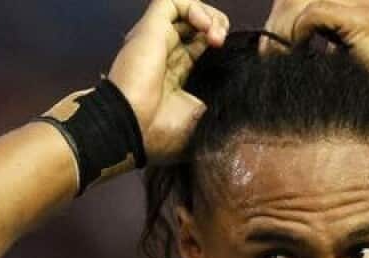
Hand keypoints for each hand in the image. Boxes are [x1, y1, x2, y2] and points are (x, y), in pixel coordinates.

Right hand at [108, 0, 230, 163]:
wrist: (134, 129)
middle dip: (217, 27)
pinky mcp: (150, 28)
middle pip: (195, 26)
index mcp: (174, 76)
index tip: (229, 58)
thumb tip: (234, 97)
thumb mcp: (199, 118)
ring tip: (216, 36)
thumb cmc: (161, 134)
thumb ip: (213, 100)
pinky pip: (172, 1)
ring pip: (186, 9)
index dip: (217, 44)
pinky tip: (206, 28)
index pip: (199, 46)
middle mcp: (163, 54)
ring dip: (210, 16)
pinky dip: (195, 8)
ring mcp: (156, 40)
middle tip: (222, 44)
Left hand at [263, 0, 368, 118]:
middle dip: (276, 23)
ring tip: (277, 58)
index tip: (272, 47)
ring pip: (300, 1)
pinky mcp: (360, 20)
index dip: (282, 15)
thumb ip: (327, 46)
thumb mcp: (348, 60)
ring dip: (282, 30)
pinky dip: (297, 36)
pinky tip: (297, 56)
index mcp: (354, 2)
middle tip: (268, 54)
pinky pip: (311, 15)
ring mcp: (359, 4)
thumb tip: (289, 53)